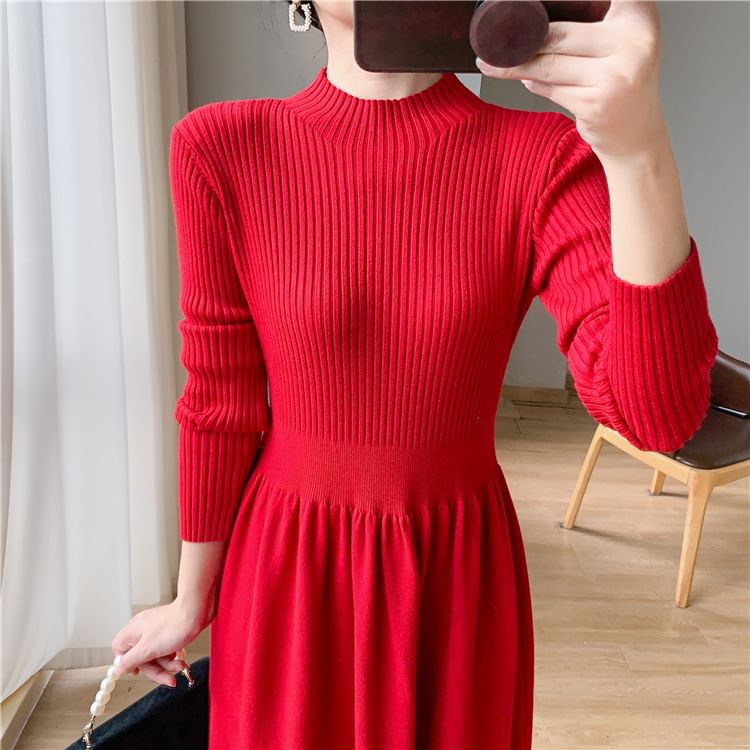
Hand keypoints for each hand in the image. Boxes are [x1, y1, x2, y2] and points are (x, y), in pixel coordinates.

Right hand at [111, 599, 204, 685]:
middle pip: (141, 657)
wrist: (197, 612)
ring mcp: (157, 630)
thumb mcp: (147, 649)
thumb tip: (118, 670)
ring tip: (180, 667)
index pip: (119, 650)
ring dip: (168, 665)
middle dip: (156, 670)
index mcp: (133, 631)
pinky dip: (174, 657)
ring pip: (156, 655)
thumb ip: (130, 661)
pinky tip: (182, 660)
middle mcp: (143, 629)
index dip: (127, 663)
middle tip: (168, 677)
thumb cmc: (174, 626)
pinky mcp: (170, 631)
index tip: (138, 672)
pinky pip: (167, 649)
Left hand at [476, 0, 667, 161]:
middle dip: (522, 39)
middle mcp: (633, 41)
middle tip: (495, 39)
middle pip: (558, 33)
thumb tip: (532, 17)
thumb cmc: (622, 82)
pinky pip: (550, 88)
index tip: (523, 5)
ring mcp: (615, 75)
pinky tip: (526, 79)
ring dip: (517, 65)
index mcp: (638, 13)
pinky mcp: (596, 103)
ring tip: (495, 62)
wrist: (637, 135)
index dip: (554, 3)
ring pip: (549, 64)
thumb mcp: (619, 41)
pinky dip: (534, 83)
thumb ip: (589, 23)